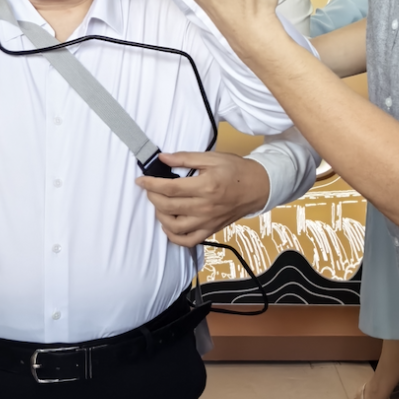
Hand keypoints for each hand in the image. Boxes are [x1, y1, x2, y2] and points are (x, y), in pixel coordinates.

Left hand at [137, 151, 270, 246]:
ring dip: (160, 216)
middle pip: (168, 207)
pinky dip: (174, 237)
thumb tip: (163, 158)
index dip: (151, 184)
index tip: (141, 180)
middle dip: (152, 198)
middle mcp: (205, 206)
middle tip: (149, 189)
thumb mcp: (211, 158)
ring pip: (175, 226)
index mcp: (205, 186)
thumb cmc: (236, 171)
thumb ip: (185, 158)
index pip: (170, 188)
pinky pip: (188, 241)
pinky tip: (169, 225)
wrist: (257, 187)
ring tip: (159, 205)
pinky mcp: (211, 229)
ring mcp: (207, 221)